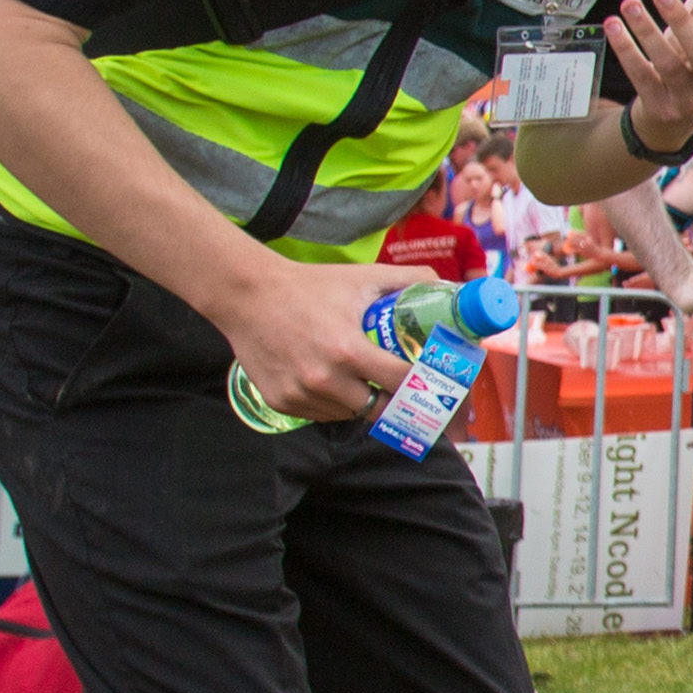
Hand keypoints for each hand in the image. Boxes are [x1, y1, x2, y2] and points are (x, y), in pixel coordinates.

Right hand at [223, 258, 436, 422]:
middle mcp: (324, 379)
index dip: (423, 385)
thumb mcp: (361, 277)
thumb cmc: (309, 286)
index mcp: (348, 350)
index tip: (436, 384)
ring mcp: (301, 395)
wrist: (248, 295)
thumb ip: (408, 279)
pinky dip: (335, 404)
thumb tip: (444, 286)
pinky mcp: (282, 403)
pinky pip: (322, 414)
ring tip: (370, 382)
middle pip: (380, 409)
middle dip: (398, 402)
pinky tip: (338, 384)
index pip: (401, 383)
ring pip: (351, 414)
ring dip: (365, 403)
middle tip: (409, 392)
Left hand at [599, 0, 692, 157]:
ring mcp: (686, 100)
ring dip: (646, 30)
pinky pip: (640, 74)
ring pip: (667, 64)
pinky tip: (614, 26)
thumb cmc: (689, 72)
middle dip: (681, 20)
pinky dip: (626, 48)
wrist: (672, 124)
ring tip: (630, 4)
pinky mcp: (659, 107)